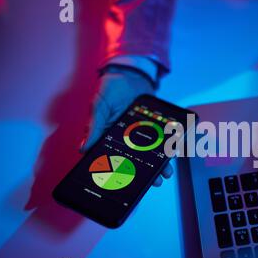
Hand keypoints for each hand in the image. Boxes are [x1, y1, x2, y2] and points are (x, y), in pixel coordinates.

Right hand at [81, 67, 172, 186]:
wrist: (132, 73)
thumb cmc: (111, 87)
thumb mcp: (100, 104)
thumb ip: (93, 125)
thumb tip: (83, 149)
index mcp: (108, 136)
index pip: (111, 158)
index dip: (118, 172)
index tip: (124, 183)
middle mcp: (125, 138)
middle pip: (134, 160)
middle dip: (143, 172)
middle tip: (152, 182)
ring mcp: (141, 134)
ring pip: (150, 154)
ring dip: (158, 164)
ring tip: (165, 174)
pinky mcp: (154, 128)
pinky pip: (161, 141)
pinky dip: (168, 148)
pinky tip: (174, 154)